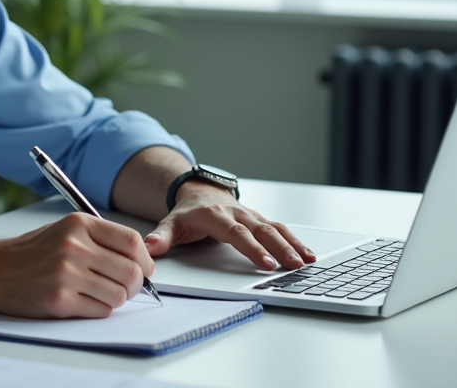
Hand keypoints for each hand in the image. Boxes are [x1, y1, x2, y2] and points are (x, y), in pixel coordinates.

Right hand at [0, 213, 153, 318]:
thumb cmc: (29, 253)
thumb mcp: (64, 230)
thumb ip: (99, 240)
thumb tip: (140, 262)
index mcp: (79, 224)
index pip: (132, 241)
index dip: (145, 260)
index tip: (144, 269)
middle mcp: (74, 246)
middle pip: (131, 271)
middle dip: (135, 285)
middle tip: (124, 288)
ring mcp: (66, 273)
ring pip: (119, 295)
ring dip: (115, 300)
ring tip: (98, 294)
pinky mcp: (59, 300)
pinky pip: (100, 310)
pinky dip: (98, 310)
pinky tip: (82, 302)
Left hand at [144, 182, 315, 270]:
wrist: (199, 191)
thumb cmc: (187, 212)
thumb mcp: (171, 222)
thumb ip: (161, 237)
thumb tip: (148, 248)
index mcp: (215, 215)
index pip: (235, 233)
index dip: (250, 248)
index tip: (264, 264)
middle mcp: (236, 213)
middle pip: (261, 230)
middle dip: (279, 248)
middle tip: (293, 266)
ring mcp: (250, 215)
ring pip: (274, 228)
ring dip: (292, 244)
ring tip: (307, 261)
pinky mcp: (259, 219)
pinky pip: (279, 228)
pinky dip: (295, 240)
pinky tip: (308, 254)